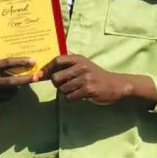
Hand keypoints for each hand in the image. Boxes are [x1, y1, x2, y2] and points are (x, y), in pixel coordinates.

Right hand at [0, 58, 40, 107]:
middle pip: (11, 81)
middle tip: (37, 77)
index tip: (33, 61)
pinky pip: (4, 100)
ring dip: (17, 89)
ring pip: (9, 93)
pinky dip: (9, 96)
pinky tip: (9, 93)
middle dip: (25, 79)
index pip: (6, 63)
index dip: (20, 62)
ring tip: (19, 86)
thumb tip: (20, 64)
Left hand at [42, 54, 156, 106]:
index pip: (57, 60)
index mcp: (78, 59)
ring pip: (62, 89)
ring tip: (75, 91)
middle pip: (56, 78)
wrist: (116, 85)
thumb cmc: (96, 76)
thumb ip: (66, 68)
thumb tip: (42, 74)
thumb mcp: (83, 66)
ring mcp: (85, 78)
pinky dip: (71, 99)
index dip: (46, 68)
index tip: (40, 76)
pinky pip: (70, 97)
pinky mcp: (88, 90)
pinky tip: (79, 96)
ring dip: (65, 93)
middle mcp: (81, 67)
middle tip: (64, 86)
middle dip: (57, 85)